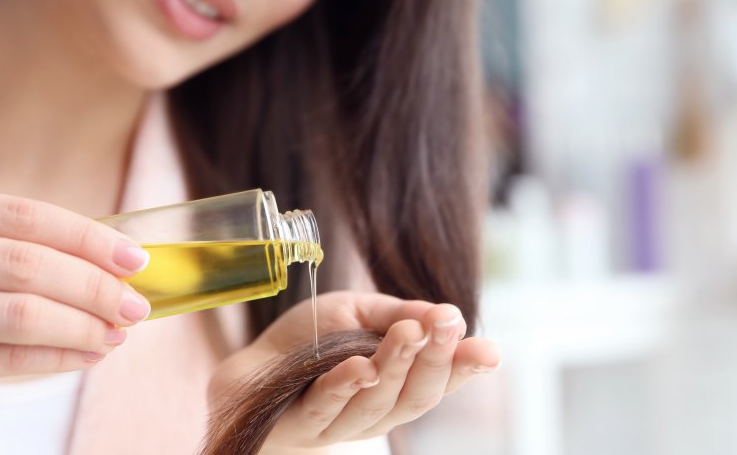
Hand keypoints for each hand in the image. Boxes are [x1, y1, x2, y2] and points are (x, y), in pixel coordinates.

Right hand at [0, 188, 150, 452]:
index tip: (135, 259)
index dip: (89, 238)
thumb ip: (11, 253)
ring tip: (117, 334)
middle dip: (95, 286)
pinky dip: (57, 358)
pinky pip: (5, 357)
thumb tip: (111, 265)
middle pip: (28, 263)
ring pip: (21, 312)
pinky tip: (86, 357)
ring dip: (83, 325)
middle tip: (136, 306)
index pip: (26, 216)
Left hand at [208, 291, 500, 450]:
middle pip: (415, 397)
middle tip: (446, 326)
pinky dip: (345, 386)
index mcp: (395, 386)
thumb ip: (399, 313)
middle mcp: (374, 411)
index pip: (438, 382)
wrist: (246, 370)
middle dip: (435, 360)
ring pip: (377, 404)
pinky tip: (360, 366)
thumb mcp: (357, 314)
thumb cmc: (306, 344)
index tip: (490, 351)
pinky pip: (327, 407)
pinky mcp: (301, 424)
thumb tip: (448, 313)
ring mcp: (339, 423)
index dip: (465, 369)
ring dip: (396, 366)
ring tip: (408, 333)